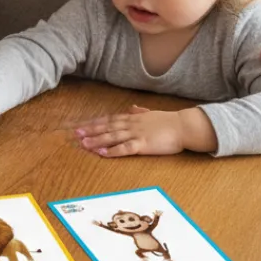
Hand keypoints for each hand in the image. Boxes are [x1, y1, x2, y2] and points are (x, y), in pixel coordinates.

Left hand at [73, 105, 210, 156]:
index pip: (110, 119)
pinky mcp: (143, 145)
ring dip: (96, 140)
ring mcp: (136, 134)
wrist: (184, 126)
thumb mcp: (152, 114)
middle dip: (90, 130)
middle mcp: (131, 124)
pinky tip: (102, 152)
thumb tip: (133, 108)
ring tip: (83, 143)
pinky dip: (112, 150)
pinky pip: (125, 148)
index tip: (83, 124)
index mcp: (133, 118)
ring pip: (112, 136)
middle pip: (107, 126)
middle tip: (75, 133)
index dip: (95, 122)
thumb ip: (140, 112)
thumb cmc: (170, 122)